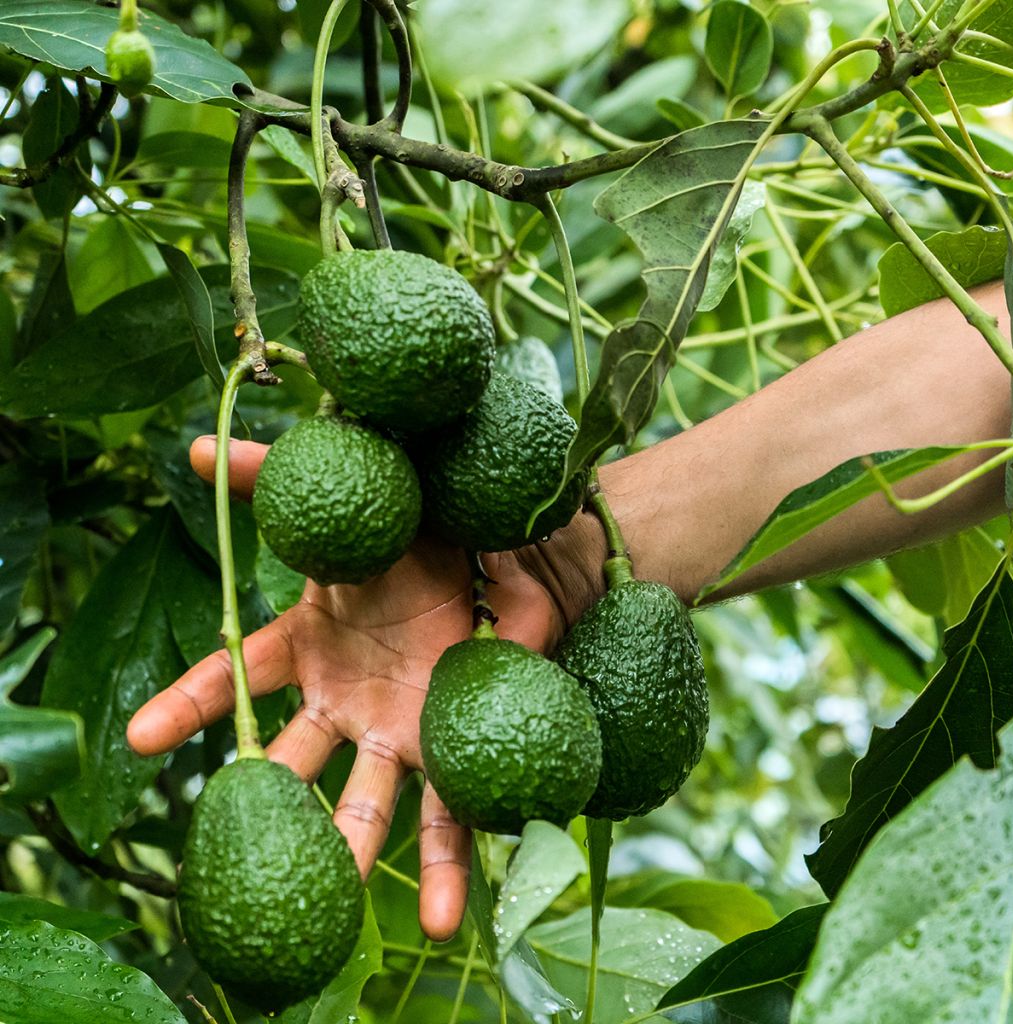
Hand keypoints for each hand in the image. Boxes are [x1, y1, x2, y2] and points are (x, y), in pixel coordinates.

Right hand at [127, 436, 599, 939]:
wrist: (510, 539)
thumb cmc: (424, 518)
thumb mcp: (351, 495)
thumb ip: (275, 477)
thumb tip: (197, 447)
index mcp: (312, 640)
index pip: (236, 674)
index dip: (188, 703)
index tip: (138, 738)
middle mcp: (347, 696)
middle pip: (295, 761)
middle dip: (269, 805)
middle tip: (231, 861)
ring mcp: (400, 724)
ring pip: (367, 802)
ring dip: (354, 854)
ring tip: (340, 917)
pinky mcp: (454, 740)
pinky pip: (451, 807)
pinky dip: (451, 863)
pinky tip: (451, 921)